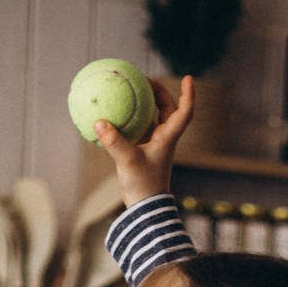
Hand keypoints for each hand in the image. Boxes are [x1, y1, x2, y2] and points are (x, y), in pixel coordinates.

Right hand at [95, 77, 194, 207]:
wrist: (144, 209)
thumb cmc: (143, 186)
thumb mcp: (127, 161)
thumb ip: (114, 142)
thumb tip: (98, 122)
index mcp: (168, 138)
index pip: (184, 112)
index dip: (188, 94)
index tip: (188, 78)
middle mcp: (164, 139)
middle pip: (168, 110)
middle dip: (159, 93)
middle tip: (145, 80)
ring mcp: (153, 145)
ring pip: (153, 118)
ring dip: (145, 104)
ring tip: (130, 91)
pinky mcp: (142, 152)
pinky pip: (138, 129)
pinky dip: (130, 119)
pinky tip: (114, 113)